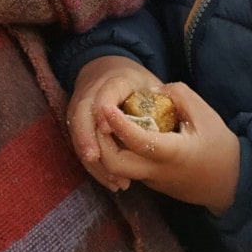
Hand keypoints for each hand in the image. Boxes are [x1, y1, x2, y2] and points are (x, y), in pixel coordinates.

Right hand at [66, 54, 161, 191]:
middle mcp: (91, 92)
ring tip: (113, 181)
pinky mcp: (76, 121)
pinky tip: (110, 180)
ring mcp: (80, 106)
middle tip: (96, 158)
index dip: (103, 111)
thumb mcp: (149, 83)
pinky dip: (91, 164)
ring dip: (90, 158)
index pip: (104, 95)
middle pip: (81, 114)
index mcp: (113, 81)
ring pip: (77, 132)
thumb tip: (174, 123)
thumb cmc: (135, 82)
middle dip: (86, 137)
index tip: (107, 129)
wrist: (107, 70)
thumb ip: (161, 98)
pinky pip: (78, 143)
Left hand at [95, 81, 240, 214]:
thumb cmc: (220, 147)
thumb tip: (152, 91)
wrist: (232, 184)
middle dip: (101, 142)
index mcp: (172, 153)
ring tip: (109, 124)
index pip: (137, 141)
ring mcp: (153, 181)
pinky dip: (119, 153)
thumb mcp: (205, 114)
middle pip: (115, 164)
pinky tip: (123, 135)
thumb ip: (178, 95)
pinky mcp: (153, 184)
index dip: (118, 123)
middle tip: (101, 119)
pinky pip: (128, 170)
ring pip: (118, 170)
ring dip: (107, 148)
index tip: (106, 106)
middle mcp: (157, 171)